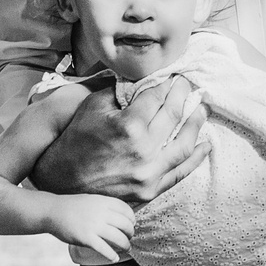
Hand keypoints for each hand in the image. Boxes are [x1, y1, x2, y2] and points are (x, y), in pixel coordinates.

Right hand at [29, 76, 209, 202]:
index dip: (167, 83)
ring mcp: (149, 173)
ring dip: (196, 123)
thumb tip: (144, 80)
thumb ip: (120, 91)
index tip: (173, 75)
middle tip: (189, 85)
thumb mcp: (92, 107)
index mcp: (128, 125)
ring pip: (184, 143)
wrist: (61, 183)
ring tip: (202, 108)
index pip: (157, 96)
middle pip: (174, 115)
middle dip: (183, 95)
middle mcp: (143, 150)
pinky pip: (181, 172)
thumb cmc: (74, 141)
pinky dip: (195, 157)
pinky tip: (204, 144)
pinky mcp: (150, 190)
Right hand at [49, 194, 136, 262]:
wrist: (52, 212)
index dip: (132, 219)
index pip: (126, 210)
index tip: (131, 224)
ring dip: (125, 245)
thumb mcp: (91, 200)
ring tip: (126, 248)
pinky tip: (114, 258)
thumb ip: (105, 206)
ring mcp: (94, 226)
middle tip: (129, 238)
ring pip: (118, 238)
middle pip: (125, 224)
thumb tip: (119, 215)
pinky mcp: (87, 238)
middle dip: (130, 233)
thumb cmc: (72, 206)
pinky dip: (112, 255)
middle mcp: (101, 213)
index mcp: (103, 202)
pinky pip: (104, 249)